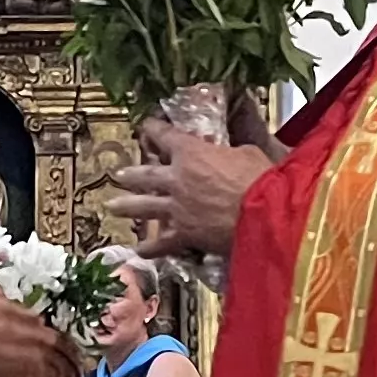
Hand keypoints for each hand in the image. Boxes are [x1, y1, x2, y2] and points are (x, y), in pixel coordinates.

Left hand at [109, 121, 276, 258]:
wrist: (264, 214)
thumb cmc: (261, 179)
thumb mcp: (247, 153)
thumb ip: (231, 152)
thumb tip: (232, 154)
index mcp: (192, 153)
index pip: (166, 136)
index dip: (153, 129)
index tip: (144, 126)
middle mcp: (177, 179)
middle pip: (147, 174)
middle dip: (132, 174)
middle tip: (118, 174)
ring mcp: (177, 208)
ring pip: (144, 206)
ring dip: (127, 206)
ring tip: (112, 207)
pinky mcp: (184, 234)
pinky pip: (162, 243)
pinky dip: (150, 248)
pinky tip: (140, 250)